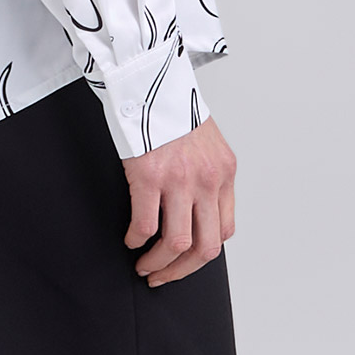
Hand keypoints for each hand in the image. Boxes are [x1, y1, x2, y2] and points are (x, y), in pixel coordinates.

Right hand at [122, 116, 236, 285]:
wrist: (151, 78)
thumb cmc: (172, 106)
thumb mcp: (205, 142)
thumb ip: (206, 174)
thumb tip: (193, 208)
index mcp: (224, 173)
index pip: (224, 230)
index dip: (203, 254)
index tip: (186, 261)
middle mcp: (208, 180)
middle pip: (205, 248)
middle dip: (182, 271)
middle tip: (163, 275)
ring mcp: (180, 180)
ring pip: (176, 244)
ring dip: (159, 263)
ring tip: (144, 265)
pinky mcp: (150, 177)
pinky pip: (146, 225)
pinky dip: (137, 240)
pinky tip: (130, 239)